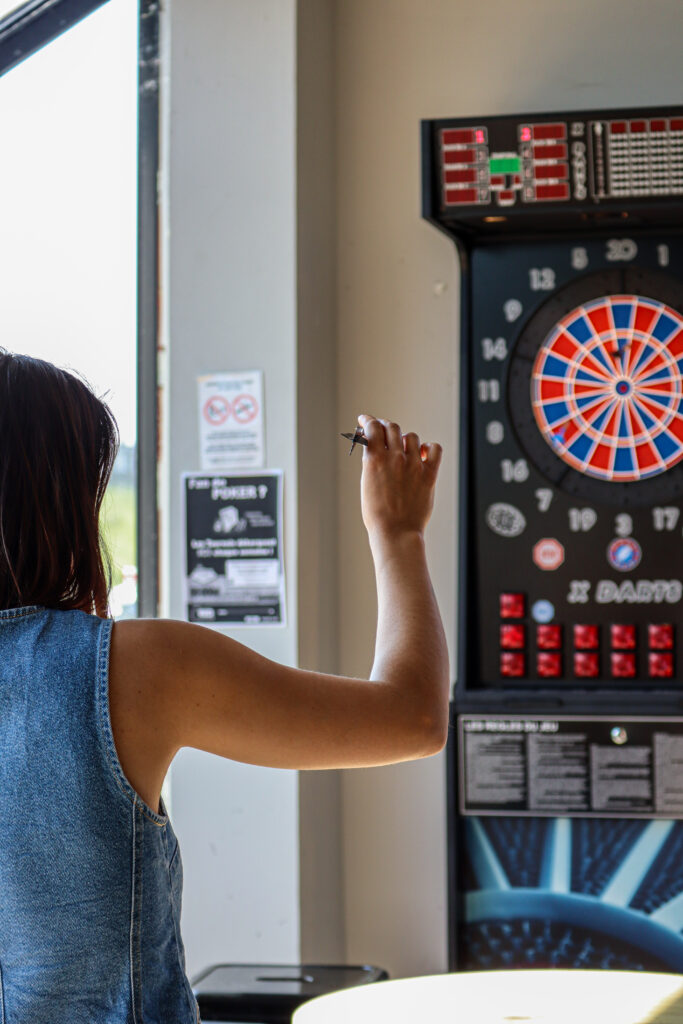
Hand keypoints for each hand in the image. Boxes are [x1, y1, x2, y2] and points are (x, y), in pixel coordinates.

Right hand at [357, 414, 441, 540]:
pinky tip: (423, 454)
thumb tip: (376, 450)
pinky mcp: (429, 474)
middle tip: (384, 431)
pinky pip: (434, 449)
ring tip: (403, 449)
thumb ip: (372, 464)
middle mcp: (394, 458)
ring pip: (412, 437)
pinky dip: (429, 448)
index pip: (372, 428)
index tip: (366, 420)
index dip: (368, 420)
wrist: (395, 532)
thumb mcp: (366, 484)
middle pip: (392, 428)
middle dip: (386, 426)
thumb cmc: (378, 515)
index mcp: (374, 460)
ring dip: (406, 440)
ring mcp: (414, 465)